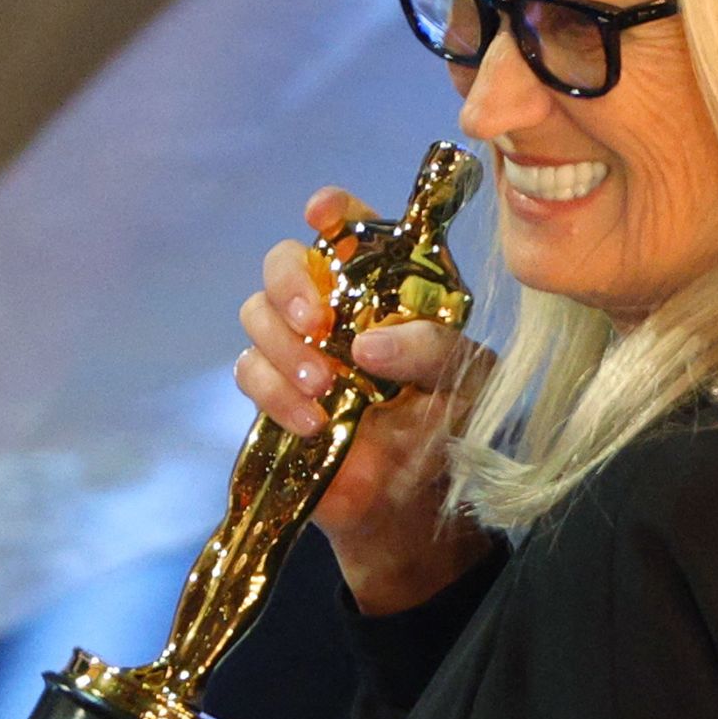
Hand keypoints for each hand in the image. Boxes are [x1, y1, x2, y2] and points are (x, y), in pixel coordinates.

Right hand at [233, 184, 497, 614]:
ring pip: (256, 314)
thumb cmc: (447, 429)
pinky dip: (276, 394)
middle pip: (284, 261)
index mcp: (386, 288)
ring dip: (283, 346)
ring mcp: (299, 350)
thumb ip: (434, 351)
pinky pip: (249, 373)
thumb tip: (368, 344)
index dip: (334, 212)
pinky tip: (315, 423)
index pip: (352, 230)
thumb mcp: (468, 384)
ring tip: (324, 386)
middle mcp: (335, 308)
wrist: (414, 507)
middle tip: (318, 324)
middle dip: (291, 283)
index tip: (322, 212)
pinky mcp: (273, 394)